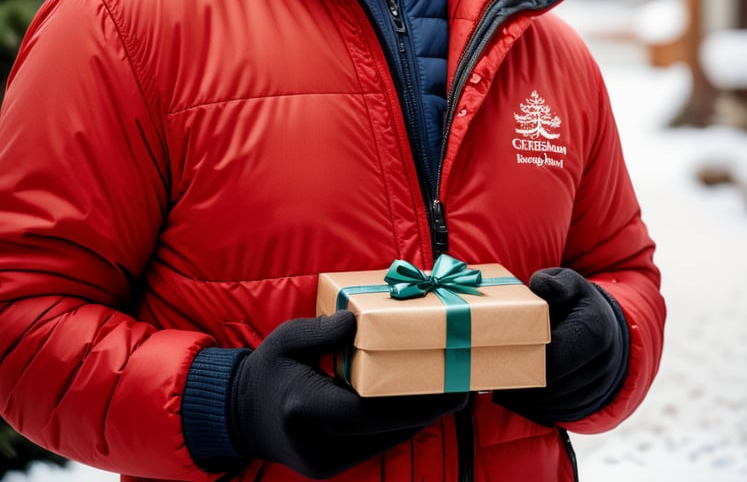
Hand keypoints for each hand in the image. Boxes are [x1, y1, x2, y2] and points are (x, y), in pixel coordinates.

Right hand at [229, 311, 467, 477]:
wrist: (241, 416)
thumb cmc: (267, 370)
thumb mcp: (287, 339)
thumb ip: (321, 331)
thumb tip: (357, 323)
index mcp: (302, 408)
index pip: (364, 411)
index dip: (409, 403)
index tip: (443, 387)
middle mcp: (316, 443)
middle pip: (383, 430)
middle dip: (426, 411)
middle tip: (462, 389)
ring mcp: (324, 463)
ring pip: (384, 442)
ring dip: (418, 420)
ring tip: (451, 394)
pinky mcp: (332, 469)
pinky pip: (374, 446)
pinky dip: (399, 426)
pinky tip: (422, 406)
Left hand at [494, 267, 628, 424]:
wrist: (608, 330)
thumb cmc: (578, 303)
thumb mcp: (569, 283)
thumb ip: (555, 282)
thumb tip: (540, 285)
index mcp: (595, 331)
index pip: (555, 359)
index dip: (526, 359)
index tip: (503, 353)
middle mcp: (602, 364)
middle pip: (552, 386)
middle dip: (521, 381)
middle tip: (494, 374)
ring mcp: (599, 387)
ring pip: (553, 404)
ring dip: (526, 398)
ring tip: (502, 383)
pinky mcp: (591, 403)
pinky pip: (559, 413)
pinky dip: (536, 407)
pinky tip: (519, 393)